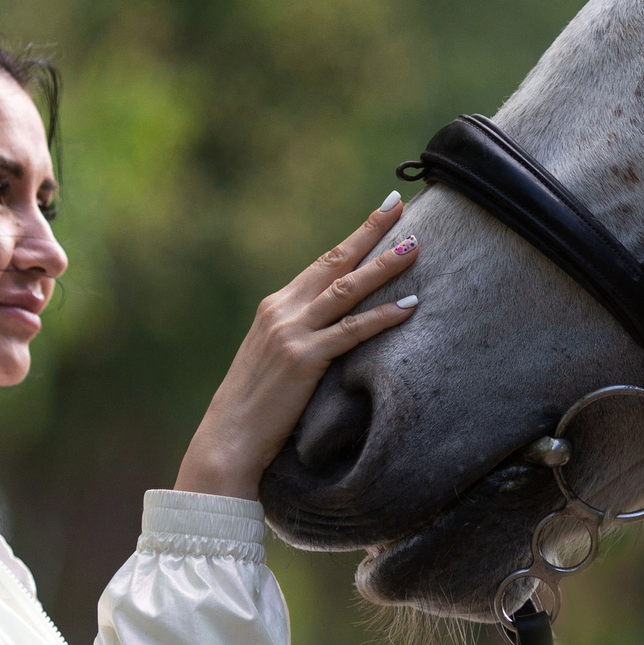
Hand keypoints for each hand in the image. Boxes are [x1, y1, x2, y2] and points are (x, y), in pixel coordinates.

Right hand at [175, 195, 420, 500]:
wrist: (228, 439)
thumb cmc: (255, 405)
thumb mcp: (273, 357)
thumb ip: (300, 333)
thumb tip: (336, 324)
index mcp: (275, 307)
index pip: (322, 263)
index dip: (355, 237)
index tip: (383, 212)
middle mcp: (282, 311)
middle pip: (335, 262)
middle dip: (370, 232)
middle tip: (398, 205)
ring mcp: (292, 333)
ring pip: (347, 289)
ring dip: (383, 265)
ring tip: (415, 247)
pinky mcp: (303, 359)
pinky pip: (352, 331)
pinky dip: (383, 316)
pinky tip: (410, 305)